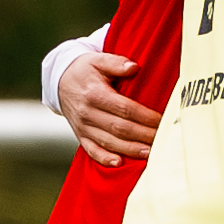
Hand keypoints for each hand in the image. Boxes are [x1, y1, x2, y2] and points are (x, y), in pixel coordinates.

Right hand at [57, 52, 159, 166]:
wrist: (60, 81)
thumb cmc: (84, 70)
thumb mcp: (98, 60)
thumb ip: (116, 63)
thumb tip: (134, 67)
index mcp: (94, 94)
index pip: (124, 108)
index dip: (145, 116)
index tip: (161, 120)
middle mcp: (87, 113)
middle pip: (120, 128)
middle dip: (143, 135)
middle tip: (163, 138)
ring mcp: (83, 127)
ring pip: (109, 142)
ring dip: (130, 150)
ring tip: (150, 153)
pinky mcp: (80, 135)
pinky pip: (91, 150)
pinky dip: (104, 158)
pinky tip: (119, 163)